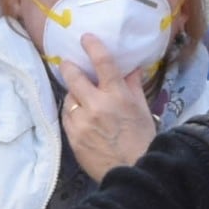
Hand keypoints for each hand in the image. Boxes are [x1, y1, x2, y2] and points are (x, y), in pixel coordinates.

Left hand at [55, 43, 158, 180]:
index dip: (93, 46)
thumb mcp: (142, 109)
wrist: (133, 170)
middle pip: (73, 77)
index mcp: (117, 95)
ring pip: (68, 99)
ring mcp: (82, 122)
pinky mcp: (73, 137)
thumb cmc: (142, 139)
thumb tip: (132, 68)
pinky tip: (79, 116)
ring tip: (80, 98)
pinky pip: (66, 118)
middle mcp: (96, 105)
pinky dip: (71, 114)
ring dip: (73, 95)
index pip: (103, 63)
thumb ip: (133, 86)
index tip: (85, 38)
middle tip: (67, 63)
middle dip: (69, 67)